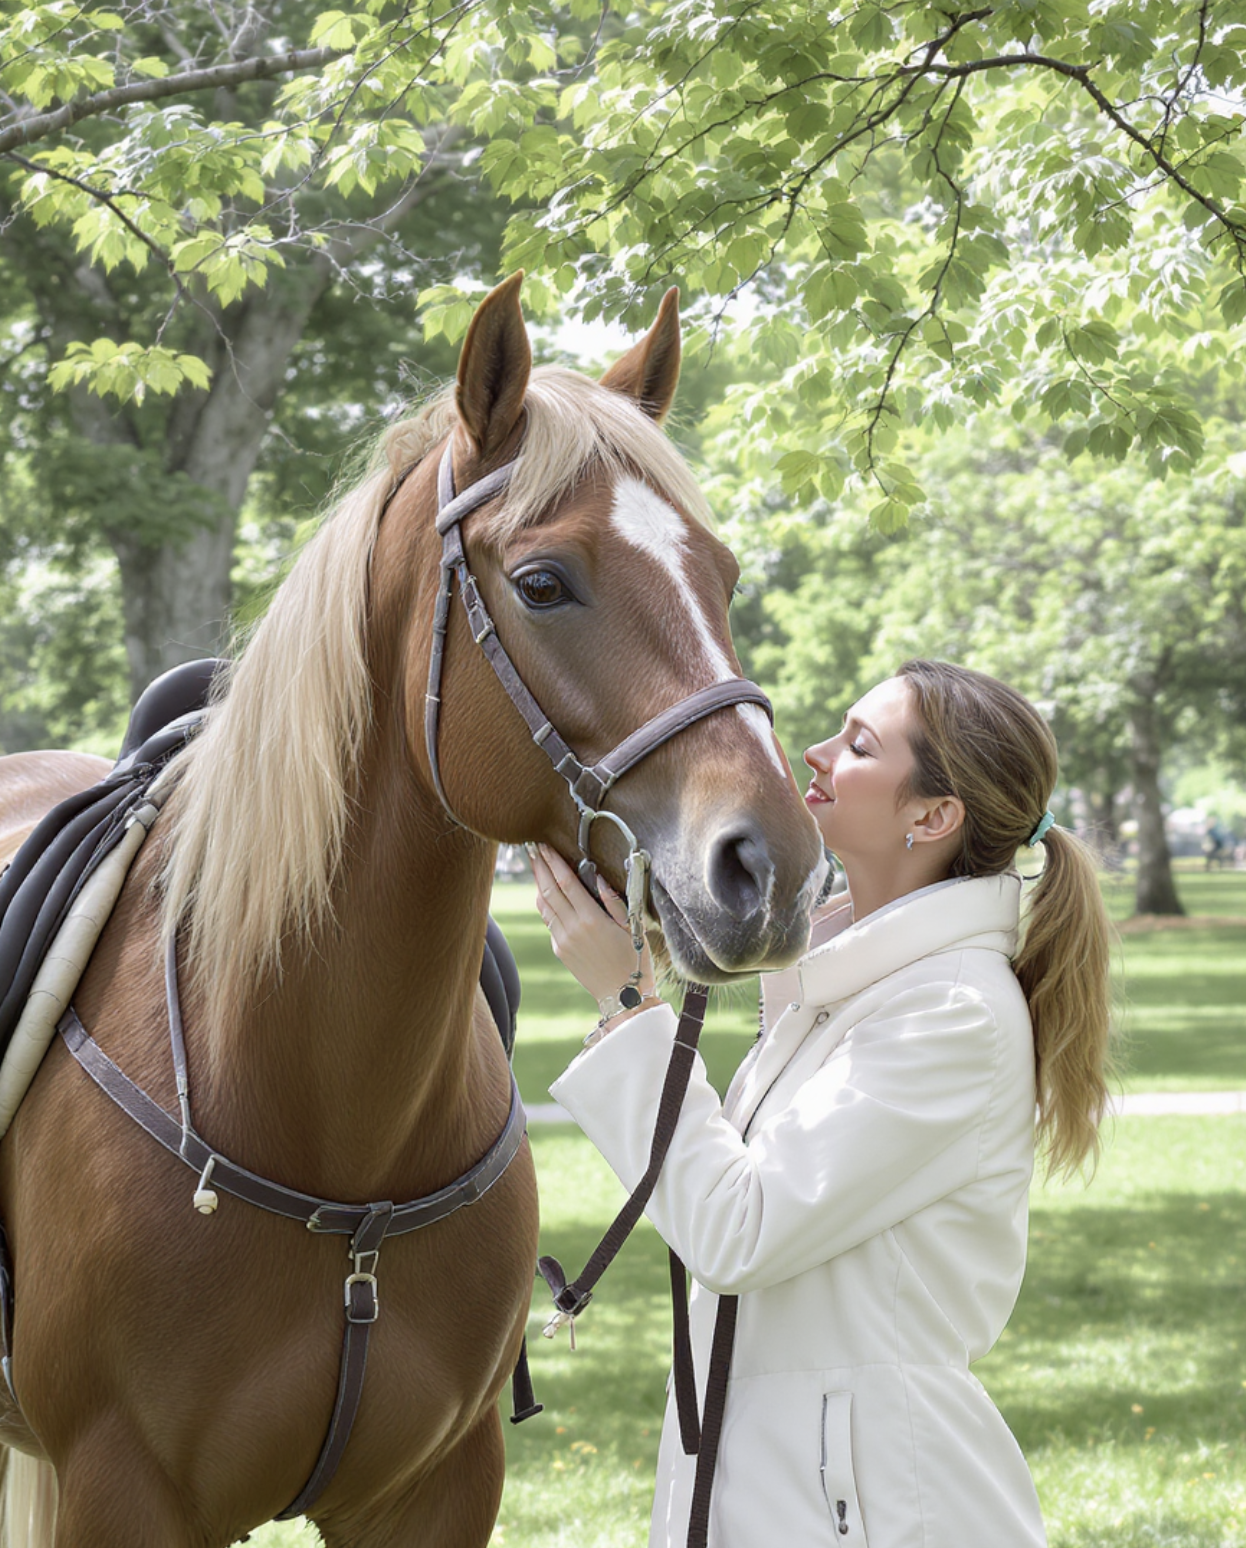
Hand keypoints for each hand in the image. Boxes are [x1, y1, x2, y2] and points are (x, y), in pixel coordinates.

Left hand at [530, 844, 655, 1004]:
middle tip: (531, 847)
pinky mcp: (560, 950)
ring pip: (544, 906)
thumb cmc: (634, 958)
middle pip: (549, 891)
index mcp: (591, 919)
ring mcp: (562, 940)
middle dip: (539, 867)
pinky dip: (546, 904)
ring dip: (538, 883)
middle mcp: (572, 928)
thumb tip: (599, 877)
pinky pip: (549, 921)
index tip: (545, 846)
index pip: (566, 883)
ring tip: (535, 865)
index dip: (554, 862)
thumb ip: (614, 900)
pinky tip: (546, 893)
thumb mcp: (631, 926)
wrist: (622, 996)